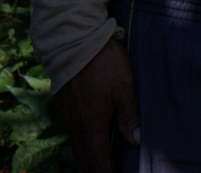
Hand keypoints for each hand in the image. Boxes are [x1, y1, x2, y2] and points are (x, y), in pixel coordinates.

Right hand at [52, 38, 138, 172]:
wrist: (75, 41)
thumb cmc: (104, 62)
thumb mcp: (124, 86)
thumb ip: (129, 114)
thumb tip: (135, 141)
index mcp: (92, 121)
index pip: (98, 157)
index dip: (105, 172)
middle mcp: (76, 122)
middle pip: (84, 155)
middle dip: (94, 169)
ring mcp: (68, 113)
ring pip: (76, 144)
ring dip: (86, 158)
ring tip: (97, 167)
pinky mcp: (64, 104)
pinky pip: (72, 131)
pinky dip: (80, 143)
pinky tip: (88, 141)